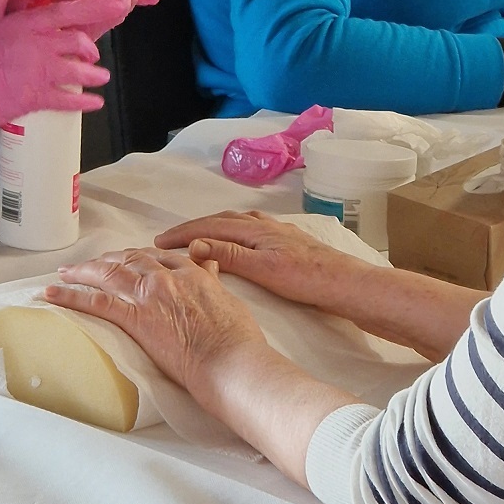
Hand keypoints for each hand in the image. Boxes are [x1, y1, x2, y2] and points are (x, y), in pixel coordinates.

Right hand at [0, 0, 110, 140]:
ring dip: (93, 76)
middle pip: (79, 42)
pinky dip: (85, 103)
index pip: (68, 11)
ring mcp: (41, 74)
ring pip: (79, 72)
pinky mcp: (39, 98)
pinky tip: (95, 102)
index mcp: (29, 25)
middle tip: (91, 54)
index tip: (118, 7)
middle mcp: (40, 48)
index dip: (96, 8)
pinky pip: (69, 101)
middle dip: (90, 49)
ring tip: (99, 77)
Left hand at [47, 247, 265, 402]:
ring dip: (82, 272)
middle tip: (90, 265)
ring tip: (64, 274)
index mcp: (192, 272)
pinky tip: (54, 293)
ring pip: (108, 273)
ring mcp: (149, 295)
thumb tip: (209, 267)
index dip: (137, 256)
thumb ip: (212, 281)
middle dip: (106, 260)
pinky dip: (71, 296)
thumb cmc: (237, 339)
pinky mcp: (136, 318)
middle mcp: (167, 277)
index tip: (126, 258)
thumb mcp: (229, 299)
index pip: (157, 256)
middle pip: (128, 259)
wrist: (231, 360)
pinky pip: (96, 302)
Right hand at [153, 211, 369, 316]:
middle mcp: (264, 224)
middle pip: (221, 219)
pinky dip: (234, 232)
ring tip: (197, 237)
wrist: (346, 283)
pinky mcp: (288, 242)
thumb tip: (194, 244)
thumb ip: (229, 255)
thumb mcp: (263, 269)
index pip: (209, 226)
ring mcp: (277, 232)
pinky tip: (238, 242)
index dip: (182, 232)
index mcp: (254, 229)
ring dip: (214, 227)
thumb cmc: (306, 278)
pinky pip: (252, 229)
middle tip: (170, 239)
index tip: (158, 241)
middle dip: (194, 227)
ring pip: (238, 222)